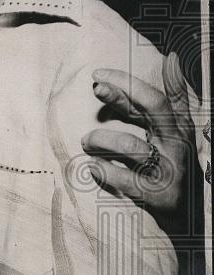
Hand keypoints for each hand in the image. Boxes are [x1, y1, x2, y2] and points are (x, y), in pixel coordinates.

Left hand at [82, 52, 201, 232]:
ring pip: (133, 145)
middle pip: (153, 111)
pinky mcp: (160, 195)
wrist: (187, 217)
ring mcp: (171, 170)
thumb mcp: (170, 129)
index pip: (155, 98)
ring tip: (87, 142)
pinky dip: (105, 172)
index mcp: (177, 127)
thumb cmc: (169, 163)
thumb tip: (172, 58)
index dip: (128, 83)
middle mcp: (177, 145)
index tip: (98, 74)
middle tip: (95, 88)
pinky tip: (93, 168)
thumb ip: (164, 99)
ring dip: (102, 140)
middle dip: (120, 96)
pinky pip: (126, 179)